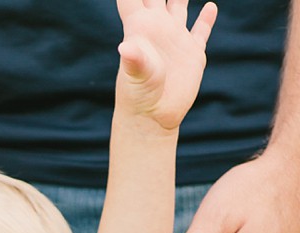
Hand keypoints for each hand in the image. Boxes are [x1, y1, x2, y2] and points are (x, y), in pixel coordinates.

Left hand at [116, 0, 215, 129]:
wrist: (153, 118)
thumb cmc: (138, 97)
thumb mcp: (135, 76)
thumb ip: (133, 60)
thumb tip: (125, 48)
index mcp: (140, 26)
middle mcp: (157, 27)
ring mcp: (175, 38)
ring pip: (179, 4)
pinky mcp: (191, 53)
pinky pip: (200, 30)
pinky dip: (205, 19)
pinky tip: (209, 6)